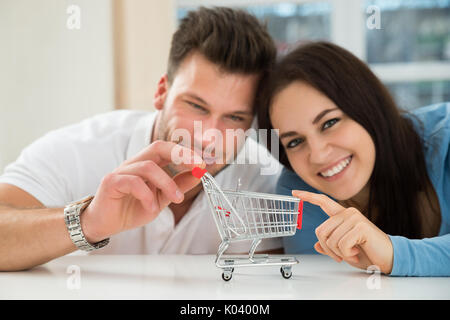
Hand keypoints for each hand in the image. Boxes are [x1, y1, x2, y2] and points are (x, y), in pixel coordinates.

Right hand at [81, 141, 204, 242]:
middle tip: (197, 167)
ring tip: (176, 199)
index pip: (168, 149)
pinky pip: (132, 182)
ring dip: (167, 183)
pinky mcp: (110, 182)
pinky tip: (151, 207)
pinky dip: (146, 195)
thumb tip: (199, 174)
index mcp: (148, 163)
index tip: (204, 164)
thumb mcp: (162, 198)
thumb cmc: (131, 208)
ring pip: (148, 167)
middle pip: (158, 147)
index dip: (186, 153)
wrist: (106, 224)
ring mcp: (122, 170)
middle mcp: (135, 163)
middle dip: (180, 155)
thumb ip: (178, 185)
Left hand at [292, 190, 393, 273]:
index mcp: (342, 216)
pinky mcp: (360, 226)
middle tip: (342, 255)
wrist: (389, 258)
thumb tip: (317, 245)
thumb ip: (330, 245)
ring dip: (340, 253)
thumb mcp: (344, 250)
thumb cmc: (368, 253)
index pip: (322, 202)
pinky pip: (342, 244)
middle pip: (320, 231)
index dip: (308, 197)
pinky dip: (347, 254)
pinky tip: (357, 253)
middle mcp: (348, 213)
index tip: (295, 193)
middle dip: (328, 249)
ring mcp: (354, 218)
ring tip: (353, 253)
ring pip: (330, 240)